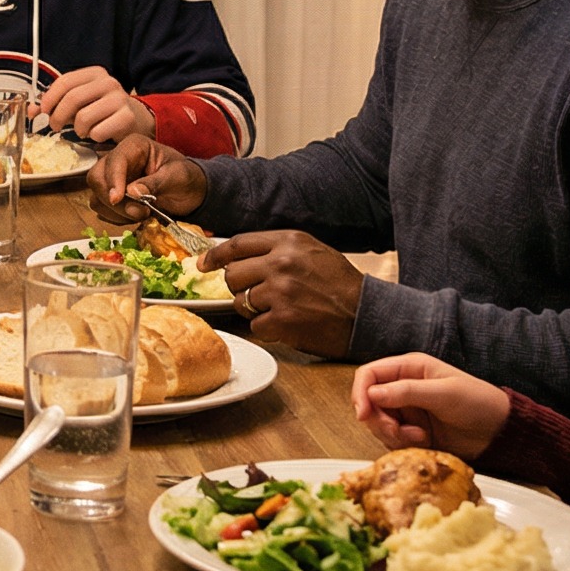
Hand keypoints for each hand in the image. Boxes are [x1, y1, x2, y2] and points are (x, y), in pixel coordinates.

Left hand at [38, 67, 152, 145]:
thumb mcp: (80, 101)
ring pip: (83, 117)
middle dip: (58, 116)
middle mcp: (109, 83)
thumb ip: (56, 103)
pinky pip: (98, 132)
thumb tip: (32, 109)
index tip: (42, 110)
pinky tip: (98, 133)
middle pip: (72, 99)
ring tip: (82, 130)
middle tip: (55, 126)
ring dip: (77, 129)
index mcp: (95, 74)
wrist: (136, 120)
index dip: (49, 98)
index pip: (65, 81)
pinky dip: (93, 137)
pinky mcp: (127, 118)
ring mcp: (120, 99)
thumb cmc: (103, 110)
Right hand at [87, 135, 205, 221]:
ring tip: (144, 213)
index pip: (114, 160)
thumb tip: (131, 192)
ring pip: (96, 197)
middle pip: (96, 178)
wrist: (191, 193)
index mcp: (134, 146)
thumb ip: (154, 183)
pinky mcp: (112, 196)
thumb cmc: (186, 178)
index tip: (117, 199)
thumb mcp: (177, 177)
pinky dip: (117, 218)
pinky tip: (136, 216)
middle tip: (139, 212)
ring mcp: (113, 179)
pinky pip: (103, 210)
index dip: (113, 179)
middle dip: (114, 200)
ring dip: (117, 212)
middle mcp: (118, 160)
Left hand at [207, 231, 362, 357]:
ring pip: (240, 301)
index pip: (238, 244)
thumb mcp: (312, 252)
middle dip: (239, 287)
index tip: (202, 264)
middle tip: (258, 295)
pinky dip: (268, 329)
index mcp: (289, 241)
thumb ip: (278, 249)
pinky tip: (288, 324)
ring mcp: (280, 291)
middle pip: (233, 274)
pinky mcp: (282, 319)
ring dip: (254, 309)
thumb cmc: (341, 284)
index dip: (215, 256)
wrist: (367, 314)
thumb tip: (238, 256)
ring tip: (281, 309)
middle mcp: (281, 262)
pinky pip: (255, 325)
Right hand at [350, 352, 509, 456]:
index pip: (369, 374)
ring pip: (377, 423)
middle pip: (368, 402)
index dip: (360, 392)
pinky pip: (390, 439)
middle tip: (396, 431)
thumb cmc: (477, 402)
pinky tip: (423, 441)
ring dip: (392, 433)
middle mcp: (402, 388)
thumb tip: (372, 394)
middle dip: (378, 420)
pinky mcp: (410, 431)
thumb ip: (407, 391)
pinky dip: (401, 444)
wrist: (498, 431)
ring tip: (419, 436)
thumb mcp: (444, 393)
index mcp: (409, 369)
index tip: (363, 414)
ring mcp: (406, 411)